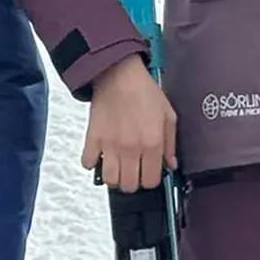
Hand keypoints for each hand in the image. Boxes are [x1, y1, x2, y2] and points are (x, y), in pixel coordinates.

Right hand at [84, 57, 176, 193]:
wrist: (118, 73)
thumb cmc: (144, 91)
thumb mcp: (168, 115)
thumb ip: (171, 143)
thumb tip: (171, 164)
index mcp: (152, 143)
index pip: (151, 181)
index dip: (150, 179)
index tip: (148, 172)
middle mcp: (131, 148)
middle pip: (129, 186)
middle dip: (133, 181)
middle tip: (134, 169)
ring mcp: (110, 145)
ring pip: (109, 180)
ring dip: (114, 177)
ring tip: (118, 166)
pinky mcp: (93, 138)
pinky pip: (88, 163)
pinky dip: (93, 163)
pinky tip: (101, 154)